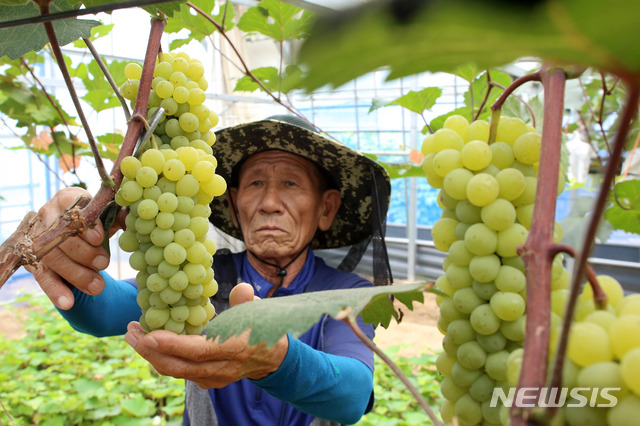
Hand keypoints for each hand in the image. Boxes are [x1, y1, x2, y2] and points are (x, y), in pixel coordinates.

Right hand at [25, 187, 116, 309]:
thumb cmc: (94, 223)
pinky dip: (56, 291)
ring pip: (52, 257)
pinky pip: (43, 277)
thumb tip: (132, 215)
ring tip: (97, 286)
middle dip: (84, 252)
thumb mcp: (106, 217)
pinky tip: (68, 302)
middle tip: (104, 264)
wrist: (75, 236)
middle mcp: (48, 216)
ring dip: (75, 274)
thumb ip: (118, 216)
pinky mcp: (35, 262)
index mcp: (67, 199)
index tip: (99, 238)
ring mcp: (38, 240)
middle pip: (61, 236)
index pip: (70, 205)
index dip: (84, 223)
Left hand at [124, 283, 287, 388]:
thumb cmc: (263, 329)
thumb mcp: (259, 312)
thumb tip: (242, 288)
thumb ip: (247, 301)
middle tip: (130, 331)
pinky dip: (162, 359)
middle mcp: (221, 369)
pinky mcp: (207, 380)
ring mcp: (213, 378)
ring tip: (133, 335)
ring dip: (151, 355)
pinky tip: (150, 344)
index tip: (148, 333)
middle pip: (179, 366)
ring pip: (175, 371)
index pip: (199, 351)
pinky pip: (179, 372)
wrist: (273, 359)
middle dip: (150, 350)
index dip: (172, 345)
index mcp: (235, 350)